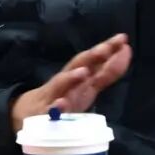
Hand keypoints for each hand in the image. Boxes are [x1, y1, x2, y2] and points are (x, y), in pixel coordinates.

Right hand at [10, 33, 131, 131]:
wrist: (29, 115)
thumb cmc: (63, 98)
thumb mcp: (87, 86)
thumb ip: (107, 73)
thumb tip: (126, 52)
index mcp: (79, 76)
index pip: (94, 59)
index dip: (108, 50)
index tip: (123, 39)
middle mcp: (67, 82)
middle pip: (78, 65)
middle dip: (91, 57)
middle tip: (106, 48)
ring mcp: (53, 96)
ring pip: (61, 84)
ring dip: (71, 78)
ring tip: (84, 72)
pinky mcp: (43, 113)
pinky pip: (49, 111)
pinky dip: (55, 107)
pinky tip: (61, 104)